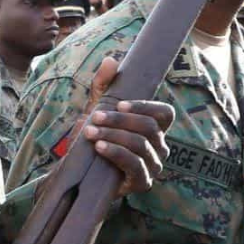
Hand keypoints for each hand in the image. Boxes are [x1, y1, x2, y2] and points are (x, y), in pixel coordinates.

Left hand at [85, 55, 174, 194]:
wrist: (78, 173)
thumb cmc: (94, 137)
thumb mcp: (96, 108)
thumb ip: (103, 85)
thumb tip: (112, 60)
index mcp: (155, 128)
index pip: (165, 113)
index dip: (145, 106)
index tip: (119, 103)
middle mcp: (159, 146)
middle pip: (150, 127)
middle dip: (120, 120)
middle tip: (95, 117)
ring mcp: (153, 166)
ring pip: (141, 145)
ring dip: (113, 135)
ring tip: (90, 132)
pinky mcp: (142, 183)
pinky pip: (135, 165)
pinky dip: (116, 153)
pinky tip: (99, 147)